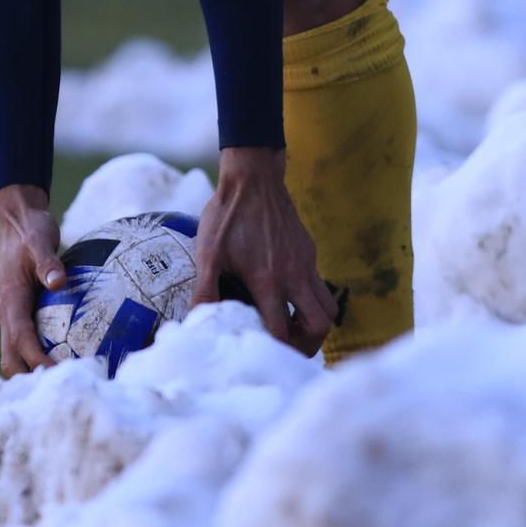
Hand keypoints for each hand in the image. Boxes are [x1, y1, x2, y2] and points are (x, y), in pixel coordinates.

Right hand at [0, 184, 61, 377]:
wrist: (18, 222)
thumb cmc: (30, 232)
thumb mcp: (40, 242)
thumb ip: (48, 262)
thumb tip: (58, 281)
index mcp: (10, 303)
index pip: (21, 341)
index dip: (37, 361)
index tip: (58, 374)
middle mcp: (8, 316)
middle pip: (12, 360)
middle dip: (31, 379)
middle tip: (63, 388)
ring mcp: (13, 318)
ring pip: (16, 357)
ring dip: (33, 373)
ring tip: (65, 384)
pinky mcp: (22, 316)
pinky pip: (27, 345)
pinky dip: (40, 359)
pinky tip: (66, 362)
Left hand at [195, 147, 339, 356]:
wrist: (253, 178)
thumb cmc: (226, 215)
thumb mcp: (207, 253)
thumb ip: (205, 290)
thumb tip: (197, 320)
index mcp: (268, 280)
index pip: (282, 331)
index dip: (274, 347)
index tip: (260, 348)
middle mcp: (294, 275)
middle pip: (320, 326)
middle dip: (307, 344)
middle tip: (286, 345)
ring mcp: (307, 263)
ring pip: (329, 308)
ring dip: (313, 323)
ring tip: (290, 325)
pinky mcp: (310, 252)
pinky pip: (321, 285)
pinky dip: (310, 300)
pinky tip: (285, 294)